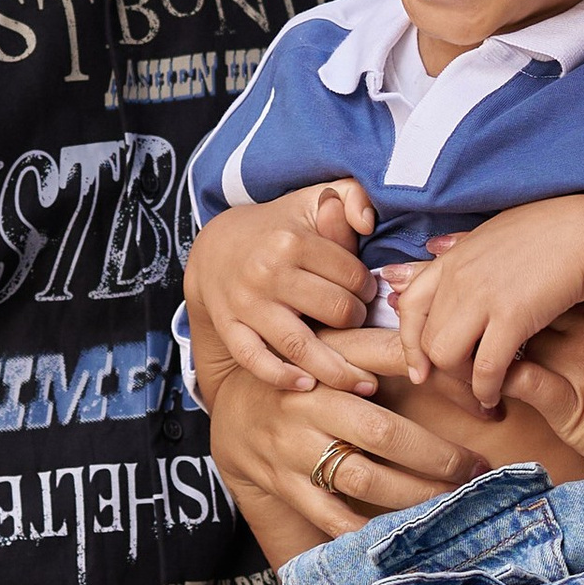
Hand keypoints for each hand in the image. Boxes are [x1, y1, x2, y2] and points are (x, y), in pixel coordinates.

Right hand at [184, 184, 378, 395]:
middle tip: (356, 322)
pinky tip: (308, 386)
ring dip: (337, 369)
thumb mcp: (314, 200)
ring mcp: (246, 303)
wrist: (216, 246)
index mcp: (293, 240)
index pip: (353, 277)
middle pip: (336, 311)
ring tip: (362, 383)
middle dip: (356, 322)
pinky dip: (282, 377)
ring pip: (301, 345)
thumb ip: (352, 197)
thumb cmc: (279, 227)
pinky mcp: (228, 327)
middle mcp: (268, 273)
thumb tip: (366, 223)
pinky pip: (256, 361)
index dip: (367, 289)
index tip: (362, 292)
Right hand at [212, 335, 484, 553]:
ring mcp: (292, 445)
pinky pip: (328, 514)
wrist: (232, 409)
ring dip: (413, 494)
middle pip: (383, 431)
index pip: (393, 359)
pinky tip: (398, 533)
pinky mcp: (282, 482)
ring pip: (362, 476)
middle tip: (476, 469)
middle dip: (437, 456)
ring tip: (449, 500)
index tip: (485, 406)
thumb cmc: (307, 377)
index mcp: (328, 358)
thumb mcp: (338, 349)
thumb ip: (387, 350)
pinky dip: (365, 528)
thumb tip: (461, 362)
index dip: (444, 380)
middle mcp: (309, 400)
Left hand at [392, 196, 583, 412]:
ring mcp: (482, 296)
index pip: (410, 306)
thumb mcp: (496, 231)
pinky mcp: (512, 316)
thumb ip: (461, 245)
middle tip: (460, 385)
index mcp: (454, 259)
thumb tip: (433, 248)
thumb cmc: (551, 230)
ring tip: (479, 391)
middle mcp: (459, 277)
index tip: (422, 367)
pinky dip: (485, 389)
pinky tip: (495, 396)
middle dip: (440, 369)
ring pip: (445, 356)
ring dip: (460, 381)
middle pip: (425, 338)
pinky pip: (484, 367)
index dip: (410, 343)